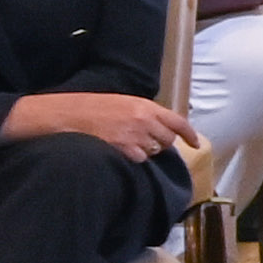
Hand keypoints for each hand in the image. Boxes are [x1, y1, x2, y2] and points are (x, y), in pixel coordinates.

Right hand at [1, 92, 199, 159]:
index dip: (189, 135)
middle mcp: (145, 119)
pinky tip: (117, 150)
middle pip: (167, 140)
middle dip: (160, 144)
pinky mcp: (124, 147)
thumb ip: (143, 114)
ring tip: (124, 143)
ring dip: (144, 151)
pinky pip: (138, 159)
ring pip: (153, 151)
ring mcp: (135, 134)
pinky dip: (131, 158)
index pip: (178, 121)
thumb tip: (158, 128)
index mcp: (146, 106)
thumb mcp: (122, 103)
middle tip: (142, 142)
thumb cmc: (91, 107)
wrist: (66, 114)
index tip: (196, 144)